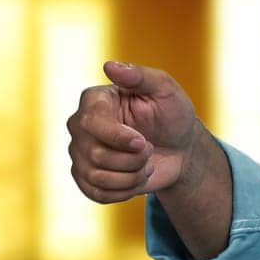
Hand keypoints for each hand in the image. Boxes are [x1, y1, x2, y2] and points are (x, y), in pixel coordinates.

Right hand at [67, 61, 200, 202]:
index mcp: (93, 100)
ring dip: (132, 176)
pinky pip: (97, 194)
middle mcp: (79, 126)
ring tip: (145, 163)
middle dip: (133, 159)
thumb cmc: (172, 114)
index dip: (119, 138)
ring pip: (97, 177)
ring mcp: (79, 154)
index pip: (90, 123)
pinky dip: (124, 192)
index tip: (143, 141)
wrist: (180, 148)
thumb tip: (109, 66)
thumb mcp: (165, 90)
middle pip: (95, 155)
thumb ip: (140, 76)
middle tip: (149, 149)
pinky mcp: (86, 178)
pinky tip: (136, 178)